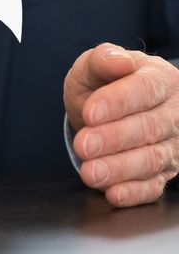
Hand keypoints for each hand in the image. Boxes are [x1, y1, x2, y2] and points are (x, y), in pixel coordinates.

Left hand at [64, 43, 178, 207]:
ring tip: (89, 173)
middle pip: (148, 127)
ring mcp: (173, 144)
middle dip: (113, 138)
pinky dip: (134, 193)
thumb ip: (102, 59)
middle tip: (83, 145)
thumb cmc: (102, 83)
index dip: (118, 102)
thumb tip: (118, 61)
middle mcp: (173, 112)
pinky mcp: (165, 172)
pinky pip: (154, 186)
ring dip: (119, 169)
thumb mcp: (93, 66)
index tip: (90, 113)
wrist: (107, 109)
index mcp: (159, 78)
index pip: (144, 89)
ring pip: (152, 159)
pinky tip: (112, 193)